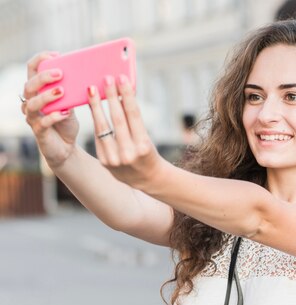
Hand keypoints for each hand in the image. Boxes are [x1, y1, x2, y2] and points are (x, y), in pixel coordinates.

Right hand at [23, 52, 79, 168]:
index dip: (40, 59)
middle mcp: (30, 101)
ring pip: (33, 103)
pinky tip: (64, 113)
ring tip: (62, 91)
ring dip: (47, 96)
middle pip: (30, 84)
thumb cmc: (66, 121)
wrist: (66, 147)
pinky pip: (42, 122)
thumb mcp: (71, 103)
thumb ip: (73, 90)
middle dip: (44, 77)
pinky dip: (53, 116)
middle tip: (60, 73)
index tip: (56, 55)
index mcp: (37, 90)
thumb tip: (91, 74)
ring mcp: (32, 117)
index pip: (31, 69)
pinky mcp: (39, 131)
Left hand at [87, 74, 166, 189]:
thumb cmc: (149, 152)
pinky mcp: (104, 161)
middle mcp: (128, 153)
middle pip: (117, 119)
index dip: (126, 95)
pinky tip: (93, 107)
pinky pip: (98, 137)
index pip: (133, 115)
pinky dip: (96, 121)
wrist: (148, 179)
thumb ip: (134, 121)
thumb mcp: (147, 138)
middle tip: (106, 79)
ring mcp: (114, 159)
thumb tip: (122, 95)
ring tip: (92, 89)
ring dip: (96, 106)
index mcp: (143, 145)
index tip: (121, 79)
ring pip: (102, 127)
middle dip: (111, 97)